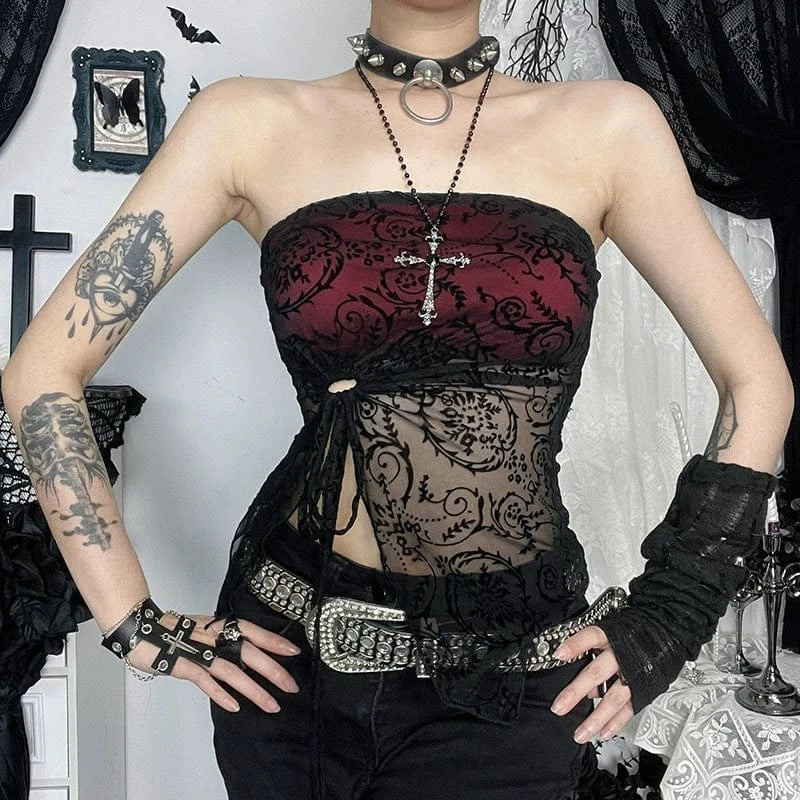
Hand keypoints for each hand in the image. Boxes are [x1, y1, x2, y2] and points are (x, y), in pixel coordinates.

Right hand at [124, 611, 301, 713]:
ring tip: (271, 704)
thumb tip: (248, 654)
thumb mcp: (203, 629)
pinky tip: (235, 706)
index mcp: (219, 626)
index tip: (294, 651)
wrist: (140, 628)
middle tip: (291, 686)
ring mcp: (198, 651)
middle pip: (249, 653)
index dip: (274, 640)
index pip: (253, 631)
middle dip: (273, 671)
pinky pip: (205, 681)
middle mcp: (213, 637)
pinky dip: (220, 694)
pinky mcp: (183, 665)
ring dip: (254, 689)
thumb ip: (223, 640)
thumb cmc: (172, 630)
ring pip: (232, 671)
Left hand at [548, 625, 633, 742]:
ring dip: (595, 718)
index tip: (558, 655)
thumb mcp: (612, 633)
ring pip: (613, 698)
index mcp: (612, 636)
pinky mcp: (644, 689)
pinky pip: (629, 709)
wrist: (665, 634)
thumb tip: (584, 683)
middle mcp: (622, 656)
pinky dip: (616, 723)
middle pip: (596, 673)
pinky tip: (603, 732)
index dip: (575, 645)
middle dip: (576, 692)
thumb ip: (595, 653)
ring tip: (580, 733)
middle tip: (559, 707)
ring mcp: (634, 675)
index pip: (591, 637)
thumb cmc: (632, 633)